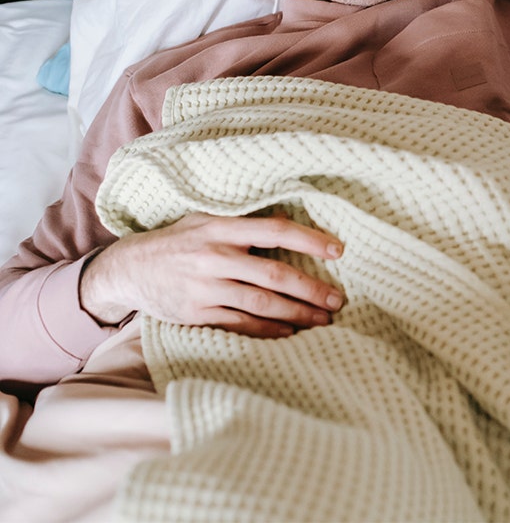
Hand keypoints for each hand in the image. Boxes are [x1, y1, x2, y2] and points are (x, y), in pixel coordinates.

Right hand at [80, 213, 344, 337]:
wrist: (128, 267)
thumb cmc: (177, 240)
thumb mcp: (205, 220)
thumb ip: (243, 222)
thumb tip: (288, 221)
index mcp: (221, 228)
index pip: (274, 230)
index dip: (309, 239)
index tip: (338, 250)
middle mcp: (214, 257)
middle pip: (273, 274)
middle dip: (310, 288)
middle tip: (338, 300)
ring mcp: (205, 287)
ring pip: (261, 303)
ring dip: (297, 314)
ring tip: (323, 320)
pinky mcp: (197, 313)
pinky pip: (240, 324)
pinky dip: (268, 330)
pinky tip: (290, 333)